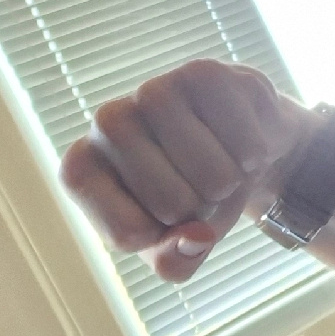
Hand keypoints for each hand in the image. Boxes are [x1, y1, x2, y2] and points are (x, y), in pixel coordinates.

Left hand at [59, 60, 315, 281]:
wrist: (235, 150)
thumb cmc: (191, 201)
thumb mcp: (175, 248)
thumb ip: (175, 263)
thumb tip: (194, 238)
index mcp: (82, 169)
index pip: (128, 234)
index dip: (163, 240)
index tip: (162, 221)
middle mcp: (107, 123)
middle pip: (169, 201)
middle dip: (199, 212)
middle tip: (199, 194)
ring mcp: (153, 91)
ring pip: (205, 166)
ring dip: (227, 183)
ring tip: (223, 173)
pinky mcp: (201, 72)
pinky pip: (240, 134)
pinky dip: (252, 154)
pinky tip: (244, 147)